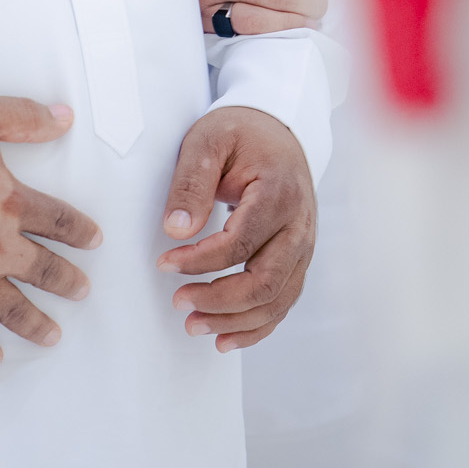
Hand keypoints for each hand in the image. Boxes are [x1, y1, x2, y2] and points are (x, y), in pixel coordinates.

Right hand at [0, 95, 100, 365]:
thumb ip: (24, 118)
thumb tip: (64, 118)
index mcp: (8, 200)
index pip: (57, 221)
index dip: (79, 231)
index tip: (93, 241)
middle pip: (43, 270)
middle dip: (66, 282)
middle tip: (81, 292)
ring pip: (10, 308)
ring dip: (34, 323)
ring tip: (51, 335)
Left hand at [156, 105, 314, 350]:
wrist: (278, 129)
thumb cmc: (240, 133)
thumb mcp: (208, 141)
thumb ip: (191, 184)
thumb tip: (176, 231)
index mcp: (279, 194)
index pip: (240, 244)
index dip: (200, 261)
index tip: (164, 263)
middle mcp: (300, 226)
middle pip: (264, 282)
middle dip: (219, 301)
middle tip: (179, 302)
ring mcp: (304, 246)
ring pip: (276, 300)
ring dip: (235, 321)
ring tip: (194, 325)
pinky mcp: (298, 258)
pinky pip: (283, 301)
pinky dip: (256, 326)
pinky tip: (226, 338)